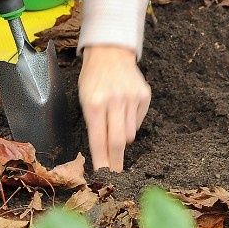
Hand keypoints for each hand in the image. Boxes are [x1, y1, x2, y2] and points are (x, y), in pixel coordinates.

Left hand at [79, 44, 149, 170]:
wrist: (110, 52)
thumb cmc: (93, 77)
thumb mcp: (84, 98)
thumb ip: (94, 124)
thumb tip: (103, 153)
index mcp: (94, 103)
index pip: (98, 140)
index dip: (101, 161)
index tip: (103, 175)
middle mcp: (114, 101)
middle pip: (118, 142)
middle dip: (116, 161)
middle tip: (116, 174)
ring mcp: (131, 98)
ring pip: (130, 134)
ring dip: (123, 137)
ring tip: (115, 123)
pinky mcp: (144, 95)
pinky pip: (138, 122)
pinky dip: (131, 123)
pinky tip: (124, 110)